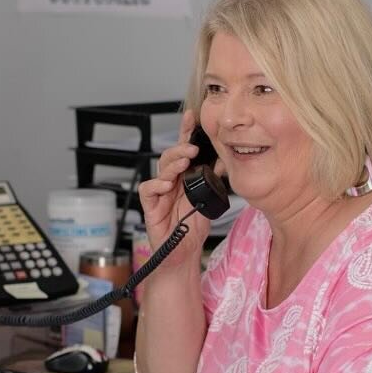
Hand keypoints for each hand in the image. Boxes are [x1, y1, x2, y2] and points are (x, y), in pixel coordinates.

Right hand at [136, 109, 218, 275]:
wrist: (182, 255)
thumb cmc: (192, 228)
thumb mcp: (209, 200)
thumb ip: (212, 181)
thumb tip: (224, 159)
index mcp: (183, 178)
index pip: (184, 151)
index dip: (186, 132)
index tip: (193, 116)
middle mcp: (170, 183)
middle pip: (170, 157)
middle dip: (180, 148)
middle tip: (193, 148)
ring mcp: (159, 194)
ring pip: (160, 169)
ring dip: (172, 163)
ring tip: (184, 162)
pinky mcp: (151, 208)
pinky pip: (148, 190)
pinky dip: (156, 184)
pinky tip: (167, 184)